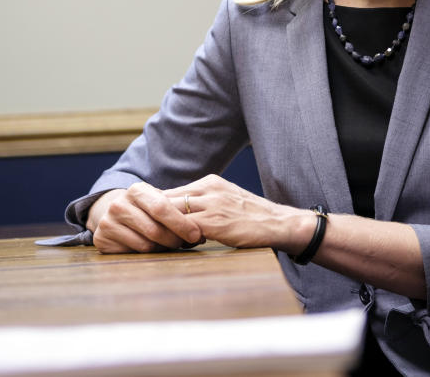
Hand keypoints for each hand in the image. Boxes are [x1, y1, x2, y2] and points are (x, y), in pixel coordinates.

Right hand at [87, 182, 202, 253]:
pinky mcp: (101, 239)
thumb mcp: (158, 201)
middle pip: (155, 229)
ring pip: (146, 244)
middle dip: (175, 239)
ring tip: (171, 244)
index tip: (197, 234)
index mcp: (136, 190)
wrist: (115, 213)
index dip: (182, 223)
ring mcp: (107, 222)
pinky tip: (155, 248)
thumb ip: (176, 210)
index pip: (162, 208)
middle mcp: (119, 204)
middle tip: (186, 243)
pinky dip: (149, 253)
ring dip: (164, 248)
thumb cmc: (147, 209)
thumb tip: (202, 231)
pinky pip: (134, 253)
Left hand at [163, 175, 313, 251]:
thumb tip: (180, 215)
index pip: (171, 191)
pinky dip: (177, 238)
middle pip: (166, 199)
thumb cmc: (252, 217)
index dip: (159, 210)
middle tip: (151, 235)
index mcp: (209, 182)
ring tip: (163, 243)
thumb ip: (205, 203)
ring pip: (171, 212)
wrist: (278, 223)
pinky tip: (178, 248)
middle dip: (156, 218)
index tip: (154, 223)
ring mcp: (211, 204)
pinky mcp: (214, 222)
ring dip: (164, 229)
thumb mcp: (226, 200)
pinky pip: (184, 228)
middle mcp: (208, 188)